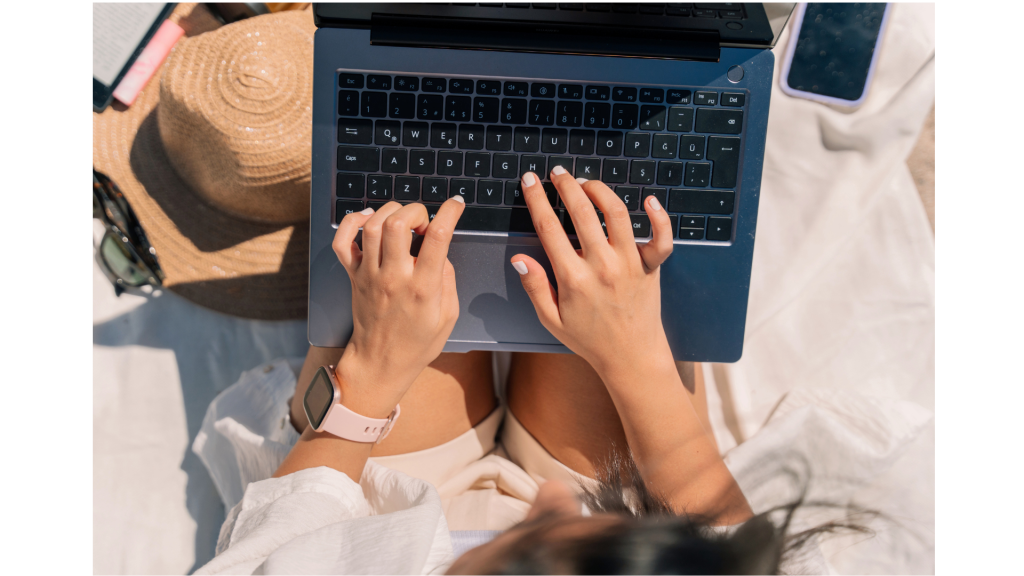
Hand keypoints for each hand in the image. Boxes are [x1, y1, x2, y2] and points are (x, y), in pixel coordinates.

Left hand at [331, 198, 464, 417]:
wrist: (380, 363)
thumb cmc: (417, 343)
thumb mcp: (448, 316)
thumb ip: (448, 280)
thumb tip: (441, 251)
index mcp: (422, 288)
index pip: (438, 238)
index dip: (450, 213)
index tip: (456, 204)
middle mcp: (394, 277)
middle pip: (398, 224)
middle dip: (416, 210)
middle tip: (424, 221)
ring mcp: (369, 275)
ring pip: (373, 226)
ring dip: (390, 211)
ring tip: (402, 220)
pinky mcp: (353, 276)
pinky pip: (343, 241)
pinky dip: (352, 221)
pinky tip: (367, 218)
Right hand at [511, 168, 673, 378]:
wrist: (630, 357)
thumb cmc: (590, 339)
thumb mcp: (551, 319)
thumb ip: (535, 287)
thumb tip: (519, 259)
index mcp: (573, 279)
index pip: (549, 227)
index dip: (536, 199)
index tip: (530, 182)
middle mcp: (602, 266)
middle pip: (581, 212)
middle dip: (565, 185)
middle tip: (557, 173)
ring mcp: (630, 264)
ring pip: (616, 213)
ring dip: (600, 190)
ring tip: (587, 183)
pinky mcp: (651, 267)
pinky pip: (661, 238)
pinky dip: (659, 217)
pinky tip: (648, 200)